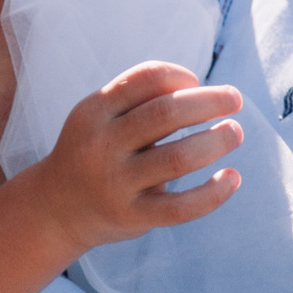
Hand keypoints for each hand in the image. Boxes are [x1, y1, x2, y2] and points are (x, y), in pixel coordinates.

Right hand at [31, 63, 242, 253]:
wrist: (56, 208)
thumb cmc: (95, 151)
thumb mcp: (101, 118)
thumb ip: (141, 102)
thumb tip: (206, 92)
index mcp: (95, 111)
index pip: (146, 78)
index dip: (179, 75)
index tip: (196, 83)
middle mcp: (102, 145)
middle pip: (166, 114)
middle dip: (209, 101)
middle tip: (235, 99)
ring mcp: (116, 183)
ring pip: (178, 158)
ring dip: (216, 141)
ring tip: (234, 132)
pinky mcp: (132, 216)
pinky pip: (180, 207)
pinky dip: (213, 193)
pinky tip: (232, 178)